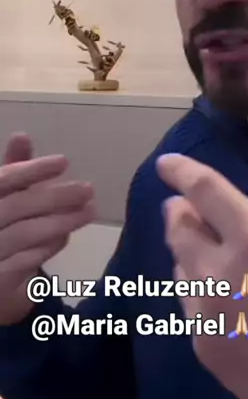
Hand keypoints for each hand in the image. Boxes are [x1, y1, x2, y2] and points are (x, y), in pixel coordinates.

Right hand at [0, 134, 95, 325]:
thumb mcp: (1, 197)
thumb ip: (12, 169)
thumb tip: (21, 136)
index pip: (2, 180)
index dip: (32, 169)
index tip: (64, 161)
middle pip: (17, 206)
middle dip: (56, 196)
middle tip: (88, 190)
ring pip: (24, 234)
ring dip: (60, 221)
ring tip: (89, 211)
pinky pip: (24, 262)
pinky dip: (47, 247)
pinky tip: (65, 237)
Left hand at [158, 128, 247, 398]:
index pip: (203, 191)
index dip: (181, 172)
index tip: (165, 165)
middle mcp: (220, 270)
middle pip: (179, 228)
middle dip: (181, 214)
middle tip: (188, 211)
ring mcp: (207, 311)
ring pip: (181, 268)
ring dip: (190, 255)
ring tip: (210, 256)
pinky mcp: (203, 346)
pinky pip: (188, 307)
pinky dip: (198, 294)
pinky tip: (221, 300)